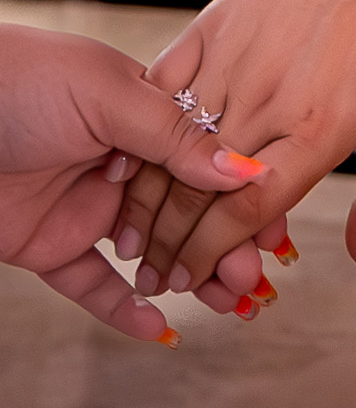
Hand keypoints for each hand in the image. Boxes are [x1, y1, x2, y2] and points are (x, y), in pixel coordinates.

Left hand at [0, 25, 270, 341]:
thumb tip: (244, 169)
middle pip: (190, 214)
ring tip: (229, 306)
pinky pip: (92, 285)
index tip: (278, 229)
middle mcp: (125, 163)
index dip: (247, 198)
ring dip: (192, 280)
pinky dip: (124, 309)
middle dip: (228, 247)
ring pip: (152, 254)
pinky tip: (161, 327)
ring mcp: (89, 205)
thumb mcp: (107, 94)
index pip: (211, 164)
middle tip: (259, 281)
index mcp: (147, 115)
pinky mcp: (49, 245)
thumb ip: (175, 135)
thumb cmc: (20, 80)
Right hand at [108, 0, 355, 302]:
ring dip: (145, 204)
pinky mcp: (207, 33)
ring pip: (170, 151)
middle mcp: (268, 101)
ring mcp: (232, 65)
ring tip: (132, 243)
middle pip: (199, 192)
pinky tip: (125, 170)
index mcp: (318, 129)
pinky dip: (138, 136)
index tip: (194, 280)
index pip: (249, 211)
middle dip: (168, 247)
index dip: (213, 255)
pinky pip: (160, 94)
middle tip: (152, 278)